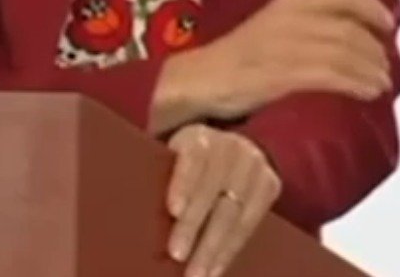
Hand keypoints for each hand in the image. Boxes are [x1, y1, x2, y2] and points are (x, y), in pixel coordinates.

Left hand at [165, 124, 281, 276]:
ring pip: (234, 211)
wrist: (229, 147)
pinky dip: (232, 249)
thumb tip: (130, 211)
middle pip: (213, 189)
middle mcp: (230, 146)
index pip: (193, 158)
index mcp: (198, 136)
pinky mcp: (270, 184)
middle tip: (177, 255)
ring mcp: (253, 164)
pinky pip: (251, 223)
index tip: (173, 210)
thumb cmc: (185, 164)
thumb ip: (157, 175)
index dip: (184, 183)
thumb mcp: (169, 156)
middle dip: (194, 225)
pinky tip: (216, 269)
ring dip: (214, 247)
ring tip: (197, 274)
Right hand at [186, 0, 395, 120]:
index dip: (372, 8)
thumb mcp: (272, 27)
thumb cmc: (236, 59)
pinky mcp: (284, 74)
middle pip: (351, 29)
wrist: (199, 79)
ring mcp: (288, 45)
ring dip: (372, 70)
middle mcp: (291, 17)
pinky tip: (368, 94)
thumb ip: (308, 26)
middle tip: (387, 68)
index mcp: (289, 1)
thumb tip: (352, 37)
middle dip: (376, 50)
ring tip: (382, 85)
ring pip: (347, 53)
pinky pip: (332, 75)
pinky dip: (357, 84)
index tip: (389, 25)